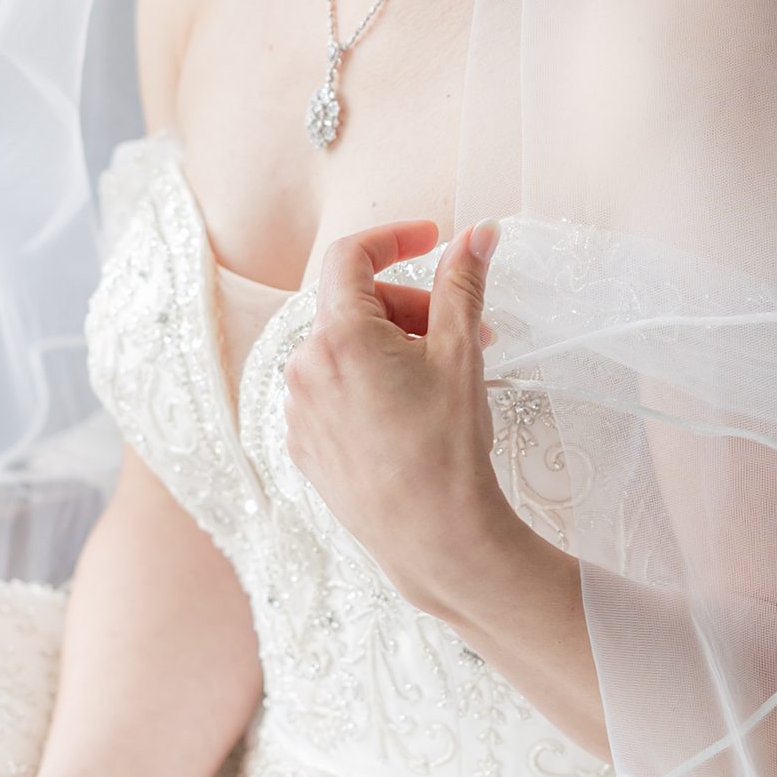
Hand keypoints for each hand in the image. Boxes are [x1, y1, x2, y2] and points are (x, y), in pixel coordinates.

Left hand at [279, 217, 509, 616]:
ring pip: (344, 352)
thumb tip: (478, 234)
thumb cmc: (449, 450)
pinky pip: (332, 393)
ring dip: (391, 350)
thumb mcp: (462, 355)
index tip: (432, 239)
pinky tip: (410, 416)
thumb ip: (464, 284)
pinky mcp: (303, 446)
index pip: (351, 257)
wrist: (437, 542)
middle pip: (353, 307)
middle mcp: (304, 368)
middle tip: (464, 333)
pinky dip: (369, 387)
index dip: (394, 238)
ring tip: (441, 382)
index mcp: (339, 337)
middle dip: (410, 309)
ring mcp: (298, 411)